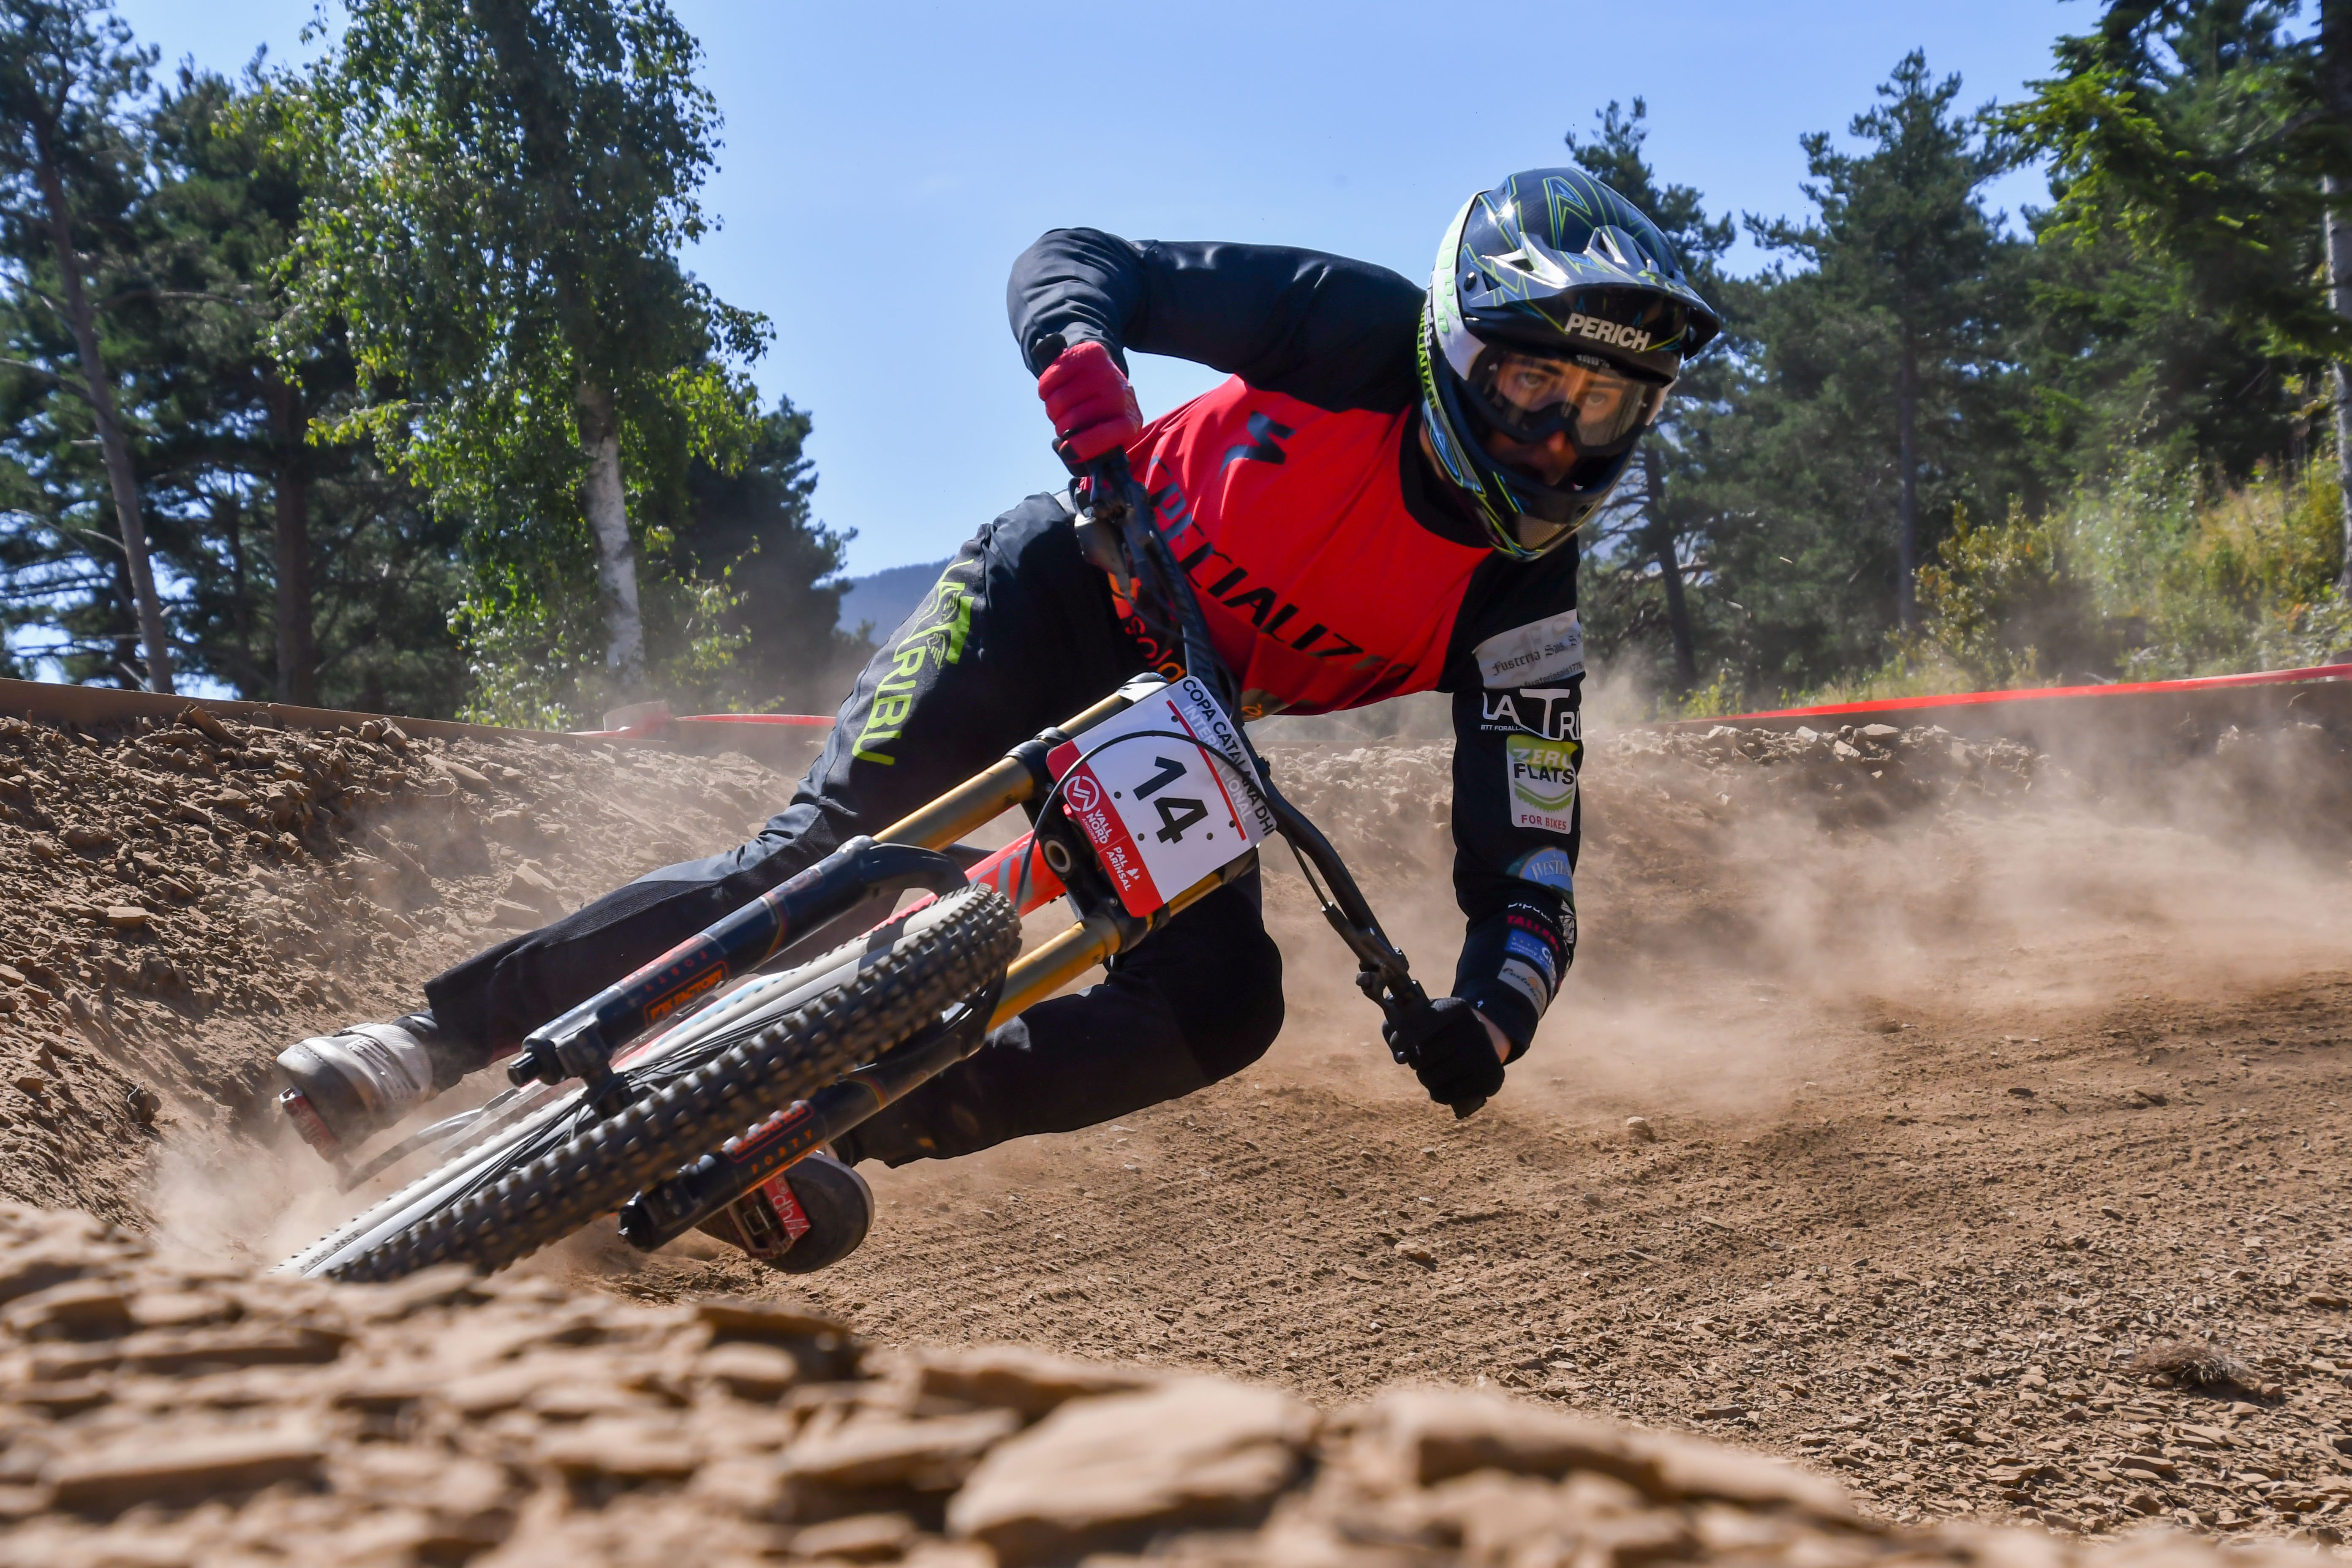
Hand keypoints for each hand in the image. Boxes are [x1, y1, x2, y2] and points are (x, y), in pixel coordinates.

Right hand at [1036, 339, 1141, 460]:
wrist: (1104, 374)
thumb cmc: (1099, 415)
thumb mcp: (1104, 438)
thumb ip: (1089, 453)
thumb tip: (1068, 454)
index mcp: (1128, 422)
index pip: (1106, 435)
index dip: (1083, 445)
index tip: (1067, 450)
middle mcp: (1120, 394)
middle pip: (1072, 420)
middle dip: (1061, 426)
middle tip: (1066, 422)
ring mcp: (1106, 371)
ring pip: (1058, 400)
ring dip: (1052, 409)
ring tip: (1063, 406)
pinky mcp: (1090, 353)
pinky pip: (1050, 379)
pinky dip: (1045, 389)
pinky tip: (1054, 389)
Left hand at [1383, 996, 1505, 1112]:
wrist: (1479, 1047)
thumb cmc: (1440, 1033)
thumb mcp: (1421, 1019)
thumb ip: (1396, 1028)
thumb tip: (1400, 1053)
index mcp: (1457, 1008)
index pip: (1420, 1024)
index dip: (1401, 1039)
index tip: (1398, 1046)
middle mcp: (1475, 1027)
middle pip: (1423, 1055)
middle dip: (1415, 1062)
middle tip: (1420, 1061)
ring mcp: (1485, 1053)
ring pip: (1433, 1077)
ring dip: (1425, 1078)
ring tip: (1431, 1072)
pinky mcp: (1491, 1077)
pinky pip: (1449, 1094)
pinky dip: (1438, 1094)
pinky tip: (1441, 1087)